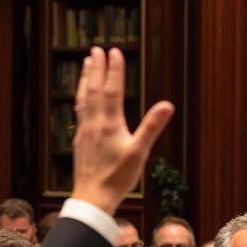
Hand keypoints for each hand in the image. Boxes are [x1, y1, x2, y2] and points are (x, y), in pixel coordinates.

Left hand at [71, 47, 174, 214]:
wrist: (93, 197)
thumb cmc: (118, 177)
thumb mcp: (140, 152)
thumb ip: (152, 126)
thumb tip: (167, 105)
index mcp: (110, 124)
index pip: (112, 90)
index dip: (114, 70)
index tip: (114, 51)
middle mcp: (94, 123)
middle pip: (95, 89)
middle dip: (97, 68)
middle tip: (97, 49)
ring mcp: (85, 131)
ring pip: (83, 98)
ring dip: (85, 79)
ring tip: (86, 64)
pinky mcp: (80, 140)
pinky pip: (79, 111)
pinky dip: (81, 97)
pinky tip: (81, 96)